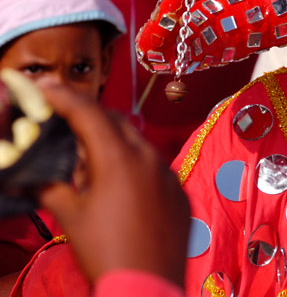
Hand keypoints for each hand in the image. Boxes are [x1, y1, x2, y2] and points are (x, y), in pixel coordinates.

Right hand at [35, 84, 188, 286]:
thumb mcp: (70, 218)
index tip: (44, 88)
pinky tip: (118, 186)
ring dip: (113, 143)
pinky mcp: (181, 193)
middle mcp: (150, 158)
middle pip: (117, 122)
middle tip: (64, 123)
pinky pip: (155, 168)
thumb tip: (28, 176)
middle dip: (89, 118)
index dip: (64, 97)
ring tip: (88, 161)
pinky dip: (134, 167)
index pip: (89, 113)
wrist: (148, 287)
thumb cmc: (105, 251)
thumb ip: (50, 188)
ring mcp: (170, 175)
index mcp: (120, 158)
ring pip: (139, 144)